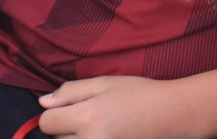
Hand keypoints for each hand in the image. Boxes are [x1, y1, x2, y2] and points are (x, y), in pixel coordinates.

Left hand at [37, 75, 195, 138]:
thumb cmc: (140, 94)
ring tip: (99, 128)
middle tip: (89, 117)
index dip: (53, 113)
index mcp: (87, 118)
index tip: (67, 109)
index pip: (46, 123)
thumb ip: (71, 92)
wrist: (174, 115)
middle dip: (65, 129)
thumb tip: (42, 103)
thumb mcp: (104, 83)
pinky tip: (105, 135)